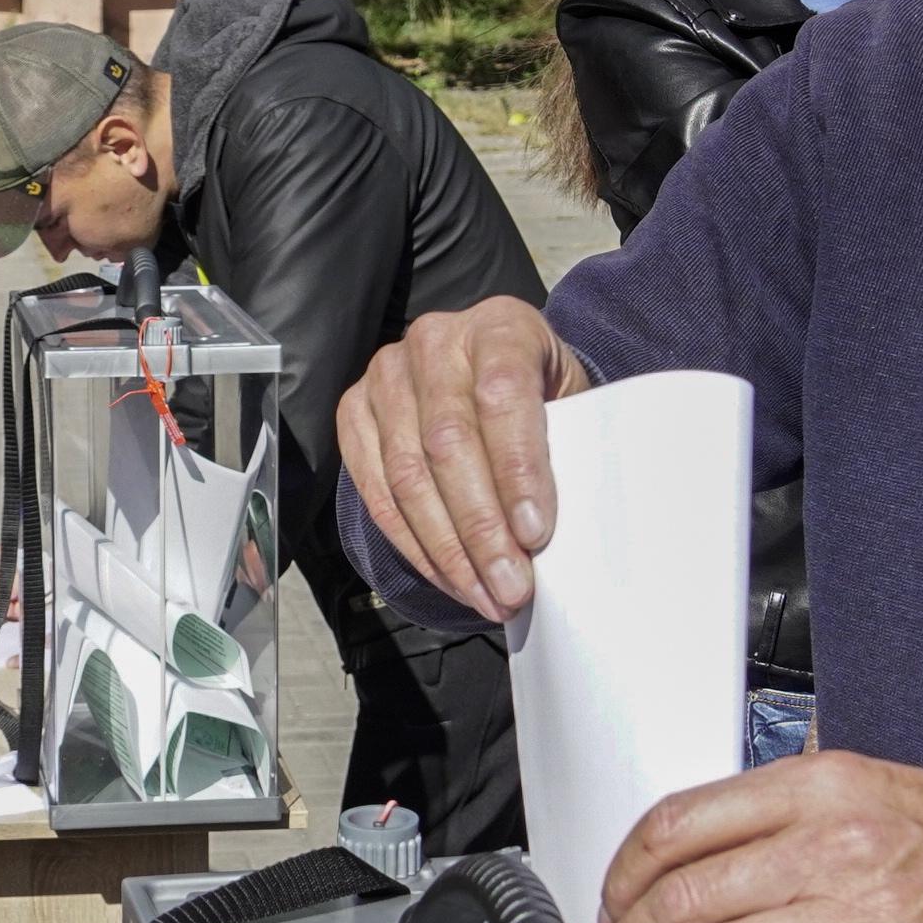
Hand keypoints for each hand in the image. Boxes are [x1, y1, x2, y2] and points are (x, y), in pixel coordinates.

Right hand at [336, 297, 592, 620]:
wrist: (487, 371)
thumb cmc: (538, 395)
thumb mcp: (567, 401)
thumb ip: (565, 447)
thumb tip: (558, 534)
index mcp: (500, 326)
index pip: (502, 394)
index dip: (516, 468)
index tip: (535, 533)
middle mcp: (434, 342)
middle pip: (448, 443)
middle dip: (481, 528)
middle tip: (511, 587)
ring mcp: (385, 377)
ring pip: (408, 476)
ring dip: (448, 550)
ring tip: (485, 596)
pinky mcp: (354, 413)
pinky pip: (377, 492)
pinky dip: (415, 545)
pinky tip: (450, 578)